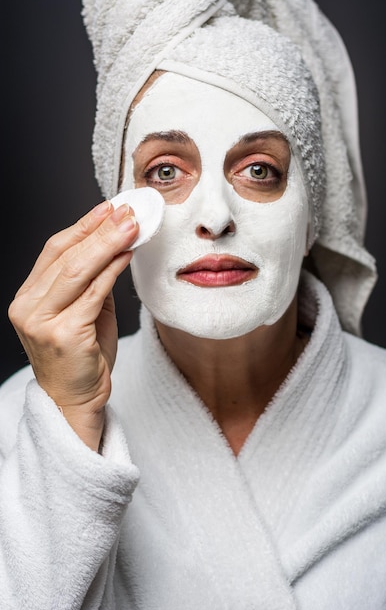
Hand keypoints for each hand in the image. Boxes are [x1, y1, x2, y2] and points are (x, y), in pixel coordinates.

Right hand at [8, 201, 138, 450]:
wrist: (75, 402)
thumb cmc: (82, 359)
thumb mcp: (82, 313)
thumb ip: (91, 283)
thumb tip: (115, 245)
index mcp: (28, 298)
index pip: (54, 251)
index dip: (83, 226)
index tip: (109, 207)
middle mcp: (28, 307)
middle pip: (65, 256)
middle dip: (99, 228)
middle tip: (128, 210)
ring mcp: (42, 321)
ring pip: (78, 270)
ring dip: (108, 243)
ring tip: (132, 224)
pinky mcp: (64, 334)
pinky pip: (94, 293)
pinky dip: (113, 269)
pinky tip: (128, 253)